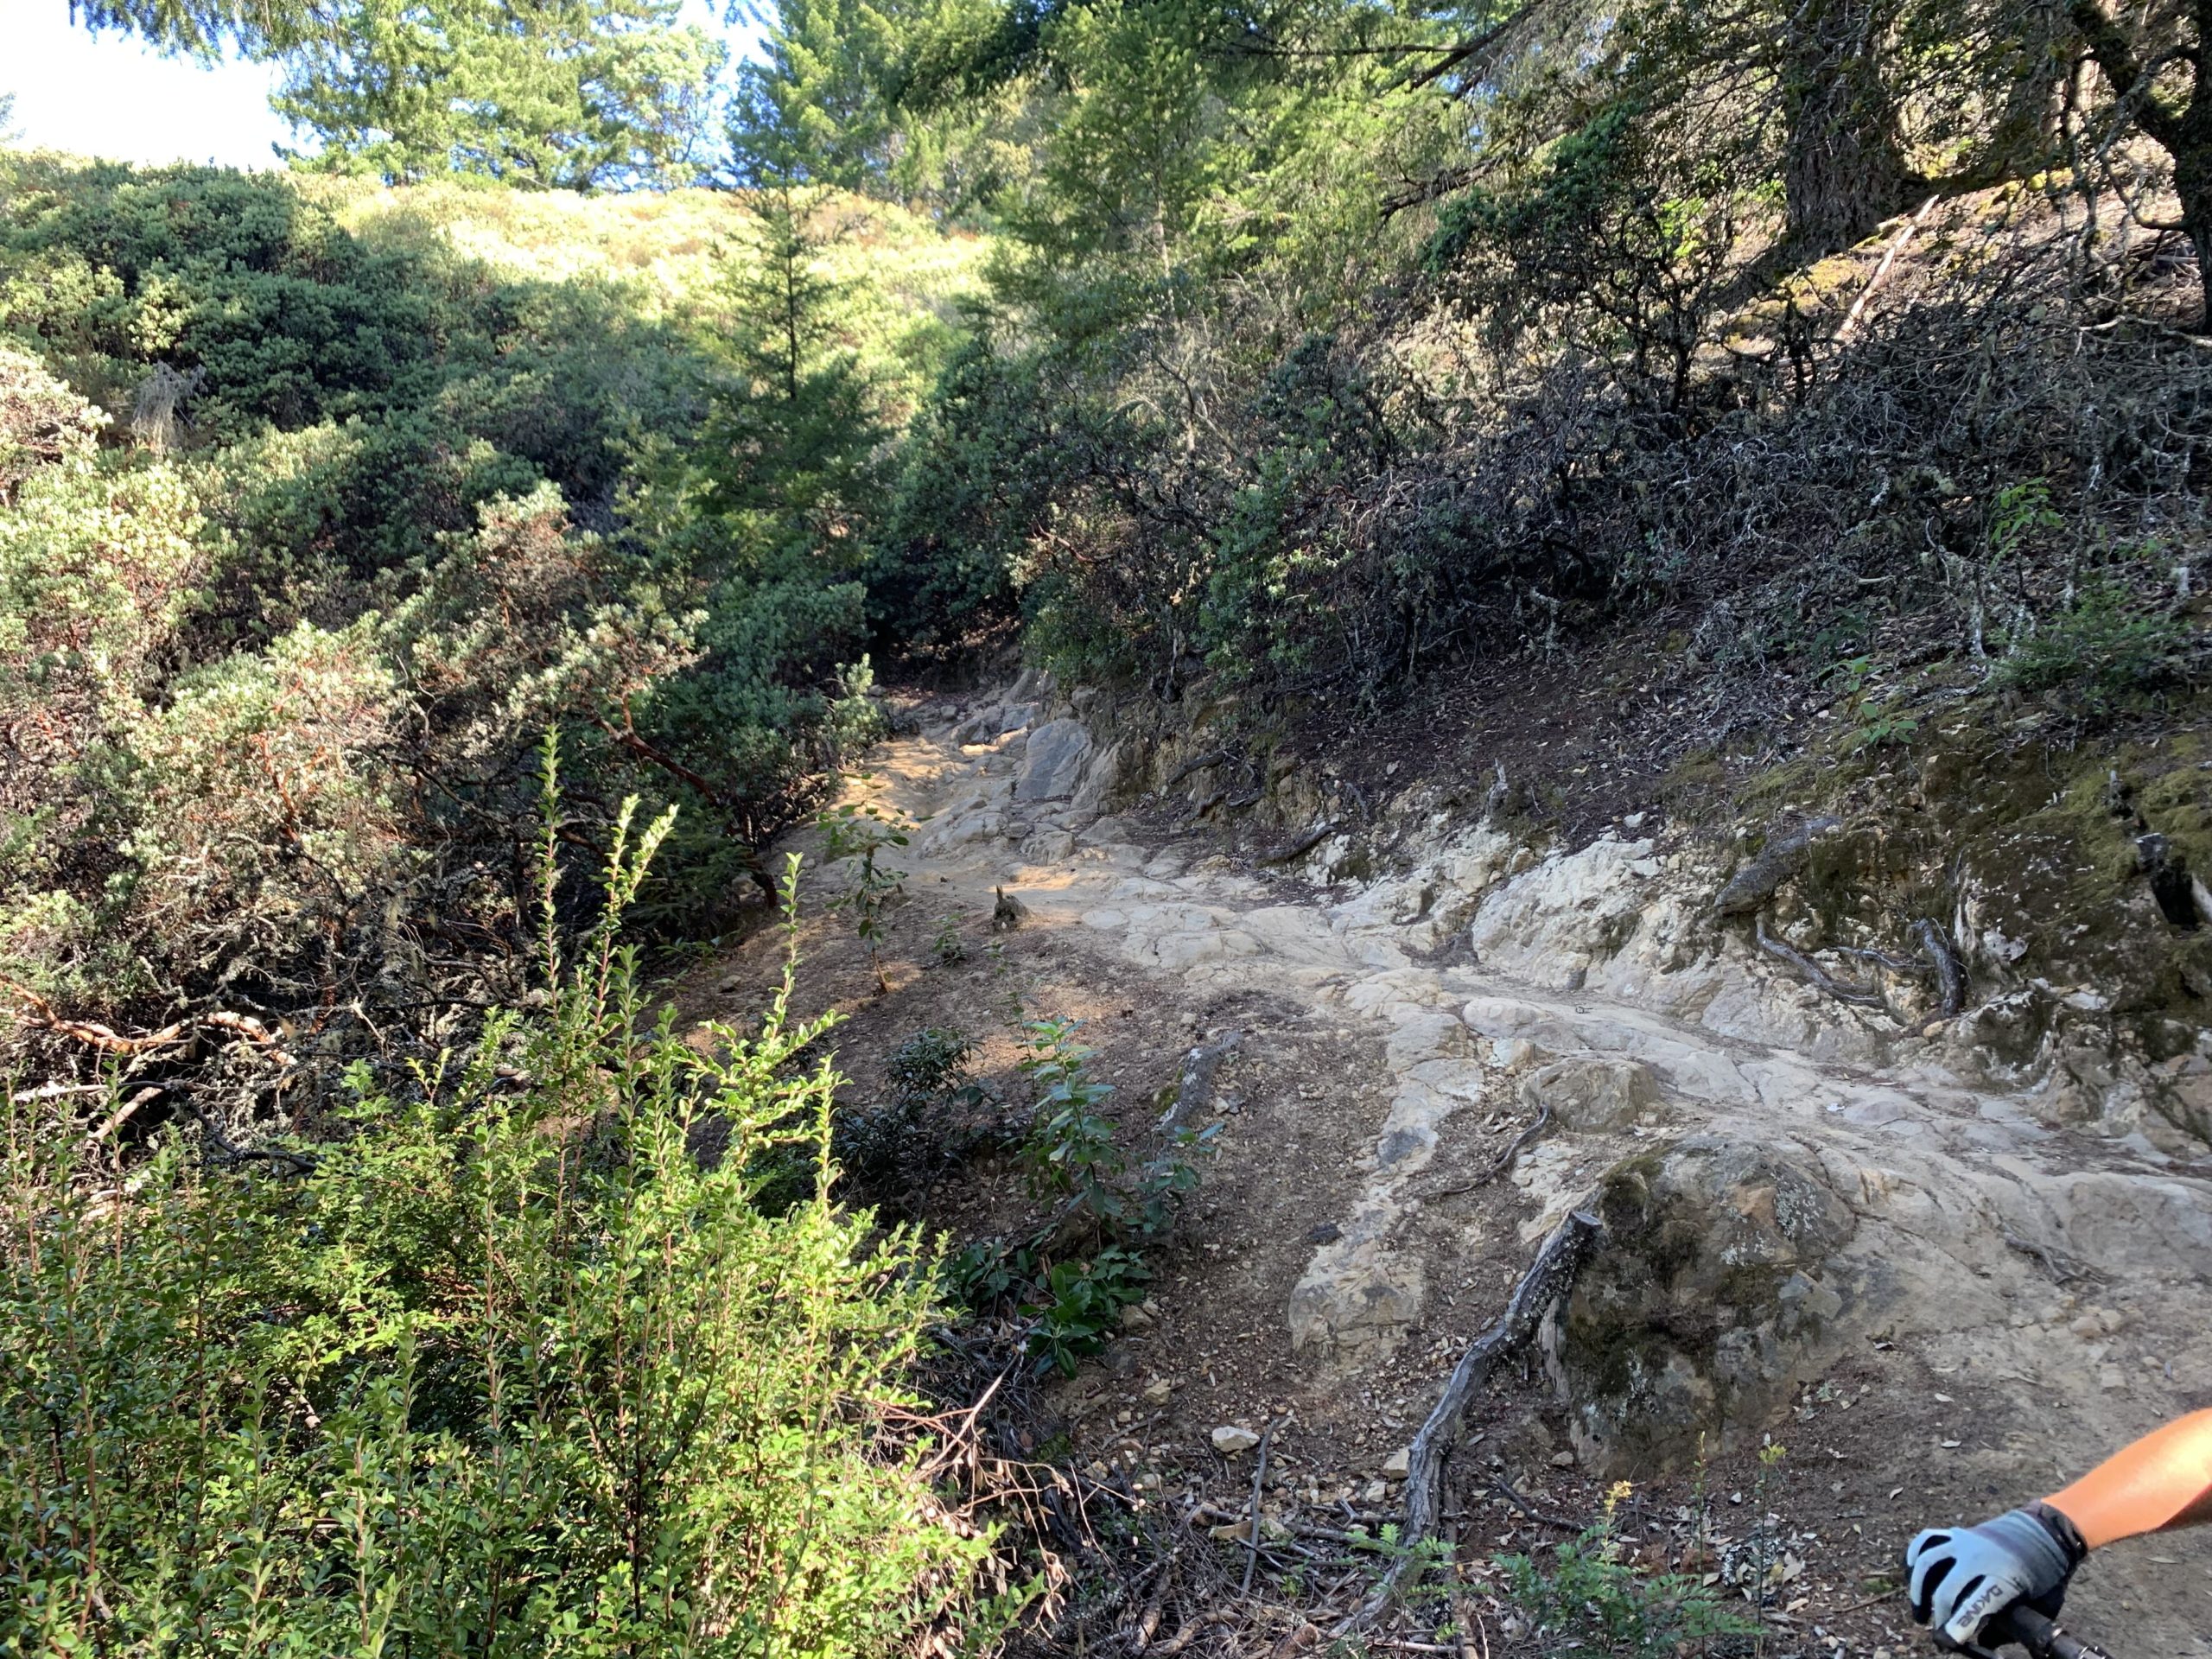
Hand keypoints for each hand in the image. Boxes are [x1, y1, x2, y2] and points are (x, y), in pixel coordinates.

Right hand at [1904, 1504, 2085, 1645]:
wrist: (2045, 1532)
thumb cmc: (2045, 1577)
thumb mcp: (2038, 1606)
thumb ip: (2009, 1625)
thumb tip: (1981, 1644)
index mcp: (2004, 1577)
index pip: (1975, 1605)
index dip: (1957, 1627)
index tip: (1946, 1642)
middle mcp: (1978, 1556)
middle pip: (1946, 1589)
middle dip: (1940, 1617)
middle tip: (1940, 1636)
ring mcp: (1963, 1540)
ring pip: (1926, 1562)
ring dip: (1918, 1590)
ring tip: (1920, 1612)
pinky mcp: (1956, 1532)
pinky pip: (1926, 1540)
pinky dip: (1913, 1556)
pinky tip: (1911, 1573)